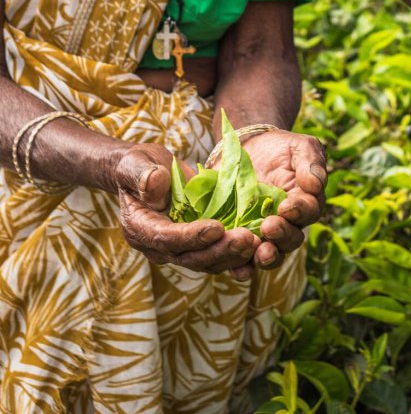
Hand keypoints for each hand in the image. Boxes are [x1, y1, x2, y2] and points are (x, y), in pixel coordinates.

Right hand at [113, 144, 258, 273]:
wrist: (149, 173)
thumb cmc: (140, 166)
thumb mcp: (136, 162)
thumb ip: (142, 173)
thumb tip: (153, 183)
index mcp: (140, 229)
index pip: (165, 239)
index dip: (191, 236)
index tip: (217, 227)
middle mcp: (159, 247)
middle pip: (190, 258)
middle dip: (219, 250)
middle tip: (246, 238)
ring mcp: (181, 249)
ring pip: (208, 261)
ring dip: (233, 255)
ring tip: (256, 242)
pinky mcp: (199, 245)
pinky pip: (219, 256)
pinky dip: (238, 255)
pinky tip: (259, 246)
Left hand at [239, 130, 326, 270]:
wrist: (249, 148)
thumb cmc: (281, 148)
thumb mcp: (300, 146)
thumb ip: (311, 161)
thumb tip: (316, 184)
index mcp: (306, 203)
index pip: (309, 211)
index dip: (299, 211)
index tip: (287, 206)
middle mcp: (289, 224)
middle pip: (291, 240)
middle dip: (281, 236)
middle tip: (269, 227)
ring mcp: (264, 234)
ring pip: (270, 255)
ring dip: (265, 257)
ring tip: (258, 252)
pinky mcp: (240, 238)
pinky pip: (244, 259)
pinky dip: (241, 267)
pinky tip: (236, 269)